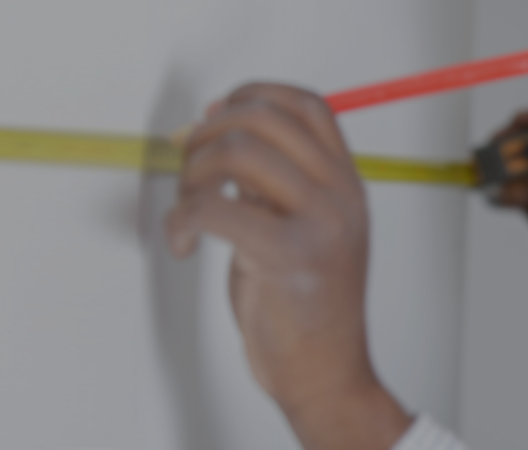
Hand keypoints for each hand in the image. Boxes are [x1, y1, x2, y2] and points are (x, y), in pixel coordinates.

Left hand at [165, 83, 409, 449]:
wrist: (326, 374)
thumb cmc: (308, 309)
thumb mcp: (303, 230)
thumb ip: (275, 185)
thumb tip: (223, 135)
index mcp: (347, 185)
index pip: (307, 105)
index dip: (253, 95)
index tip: (217, 115)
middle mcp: (340, 197)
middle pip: (265, 118)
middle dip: (208, 133)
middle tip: (190, 166)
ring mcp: (318, 224)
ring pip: (238, 153)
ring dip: (192, 174)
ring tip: (188, 209)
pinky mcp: (286, 256)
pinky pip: (215, 208)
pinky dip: (181, 220)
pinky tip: (183, 243)